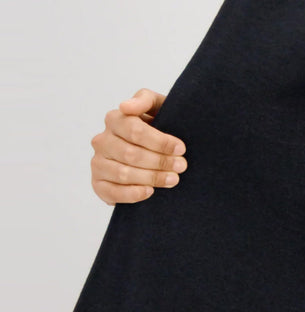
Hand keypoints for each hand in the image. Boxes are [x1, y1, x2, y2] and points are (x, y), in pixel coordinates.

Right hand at [90, 87, 187, 205]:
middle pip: (131, 154)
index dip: (160, 141)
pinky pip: (113, 192)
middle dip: (160, 161)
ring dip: (152, 178)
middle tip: (181, 166)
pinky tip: (150, 191)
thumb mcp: (155, 107)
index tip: (180, 148)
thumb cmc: (156, 129)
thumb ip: (144, 99)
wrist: (151, 155)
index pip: (134, 131)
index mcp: (114, 119)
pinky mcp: (98, 184)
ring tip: (173, 179)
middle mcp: (102, 141)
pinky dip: (133, 194)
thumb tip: (125, 106)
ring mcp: (98, 163)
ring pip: (124, 173)